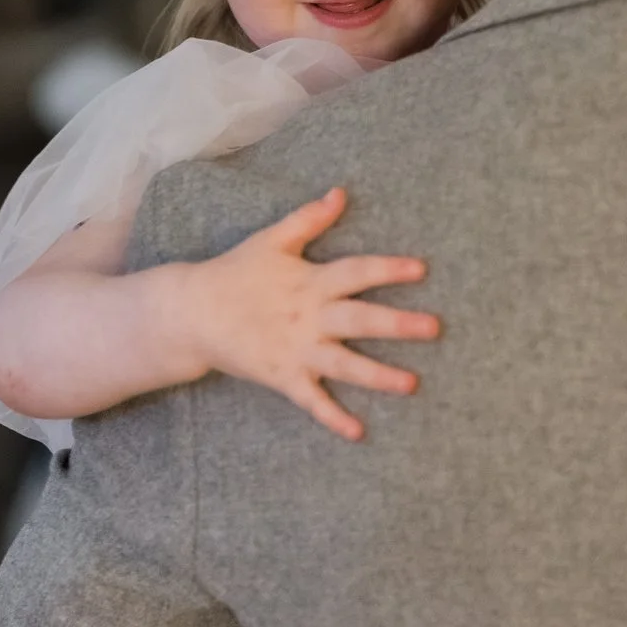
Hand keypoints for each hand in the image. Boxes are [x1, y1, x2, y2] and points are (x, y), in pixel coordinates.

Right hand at [174, 188, 436, 440]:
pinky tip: (358, 433)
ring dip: (378, 376)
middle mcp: (309, 317)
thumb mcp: (271, 241)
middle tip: (435, 328)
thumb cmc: (234, 273)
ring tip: (411, 385)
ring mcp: (297, 350)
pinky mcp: (283, 376)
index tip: (421, 270)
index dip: (388, 270)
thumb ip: (308, 220)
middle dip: (398, 325)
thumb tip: (340, 193)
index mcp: (310, 282)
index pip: (356, 272)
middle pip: (360, 320)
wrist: (192, 313)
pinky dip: (333, 418)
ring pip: (344, 365)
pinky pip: (312, 401)